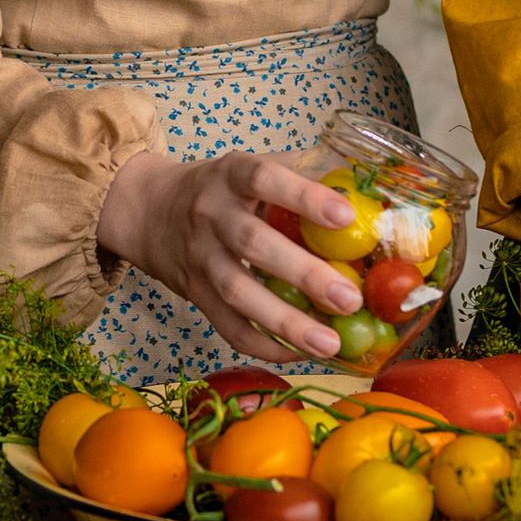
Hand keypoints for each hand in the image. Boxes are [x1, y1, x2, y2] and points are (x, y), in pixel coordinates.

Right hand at [96, 150, 368, 362]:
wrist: (149, 211)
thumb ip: (303, 174)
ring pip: (239, 293)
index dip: (304, 197)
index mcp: (231, 175)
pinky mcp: (195, 294)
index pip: (265, 178)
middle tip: (349, 299)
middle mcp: (211, 214)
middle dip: (304, 274)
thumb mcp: (250, 167)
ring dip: (286, 322)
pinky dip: (263, 345)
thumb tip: (370, 192)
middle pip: (253, 244)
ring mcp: (200, 257)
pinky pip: (227, 326)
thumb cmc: (221, 189)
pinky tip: (299, 354)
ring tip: (330, 344)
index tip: (346, 216)